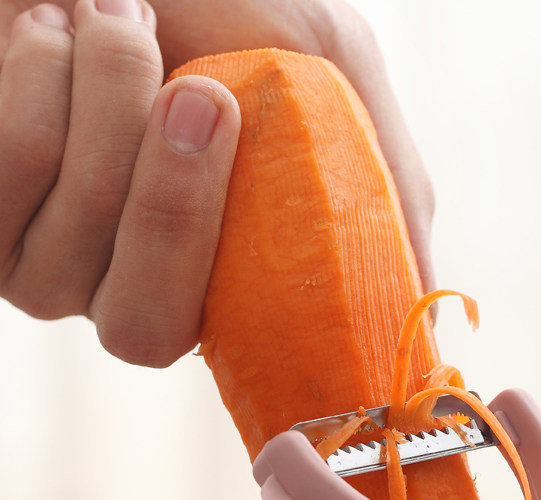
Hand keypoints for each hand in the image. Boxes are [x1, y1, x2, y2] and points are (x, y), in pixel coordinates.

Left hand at [0, 0, 433, 366]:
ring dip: (101, 106)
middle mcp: (123, 288)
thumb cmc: (241, 4)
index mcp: (214, 278)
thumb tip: (427, 323)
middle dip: (167, 204)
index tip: (222, 115)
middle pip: (138, 331)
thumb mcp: (338, 79)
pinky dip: (33, 80)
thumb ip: (386, 196)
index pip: (216, 349)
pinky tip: (52, 31)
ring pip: (56, 261)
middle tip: (192, 86)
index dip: (218, 273)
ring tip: (121, 20)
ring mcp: (42, 261)